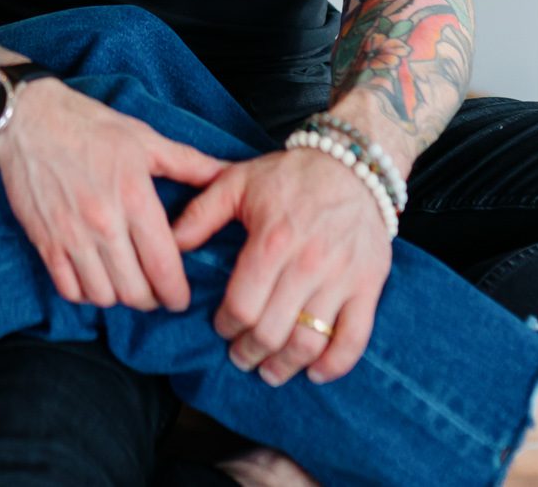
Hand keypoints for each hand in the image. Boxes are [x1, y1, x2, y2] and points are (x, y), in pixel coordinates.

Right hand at [0, 78, 228, 312]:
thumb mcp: (144, 139)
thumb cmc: (89, 126)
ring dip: (118, 297)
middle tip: (156, 293)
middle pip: (135, 292)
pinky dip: (85, 294)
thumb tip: (226, 173)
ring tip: (125, 284)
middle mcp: (103, 223)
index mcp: (134, 197)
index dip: (177, 293)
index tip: (180, 297)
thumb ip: (188, 162)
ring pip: (103, 296)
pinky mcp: (44, 242)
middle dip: (152, 300)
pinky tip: (94, 278)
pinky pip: (69, 290)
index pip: (164, 267)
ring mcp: (70, 235)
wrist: (28, 119)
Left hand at [171, 149, 393, 385]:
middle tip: (240, 356)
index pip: (241, 306)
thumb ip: (201, 214)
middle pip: (271, 332)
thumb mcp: (237, 181)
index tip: (221, 327)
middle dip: (249, 352)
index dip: (225, 326)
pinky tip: (314, 373)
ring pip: (309, 342)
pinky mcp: (368, 285)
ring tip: (269, 371)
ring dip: (284, 366)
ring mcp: (341, 278)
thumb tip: (169, 243)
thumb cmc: (290, 174)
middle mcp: (307, 265)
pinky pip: (354, 338)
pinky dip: (334, 365)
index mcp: (271, 242)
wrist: (353, 163)